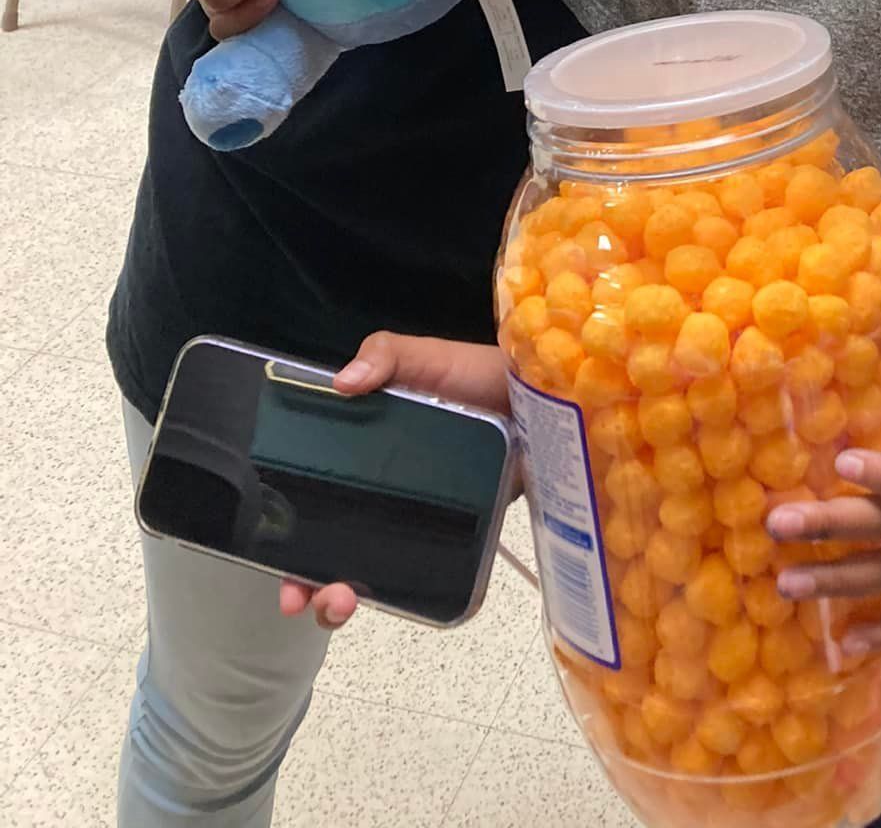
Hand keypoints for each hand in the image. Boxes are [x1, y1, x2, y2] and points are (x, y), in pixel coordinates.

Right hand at [277, 333, 512, 630]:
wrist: (539, 402)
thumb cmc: (479, 375)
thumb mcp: (428, 357)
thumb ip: (387, 355)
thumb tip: (341, 382)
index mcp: (362, 448)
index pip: (308, 492)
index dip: (282, 525)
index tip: (265, 553)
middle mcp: (381, 489)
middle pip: (328, 542)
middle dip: (305, 578)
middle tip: (300, 595)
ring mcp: (414, 517)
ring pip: (366, 568)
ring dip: (341, 594)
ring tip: (341, 600)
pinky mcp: (451, 536)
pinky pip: (419, 573)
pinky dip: (399, 594)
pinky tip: (390, 599)